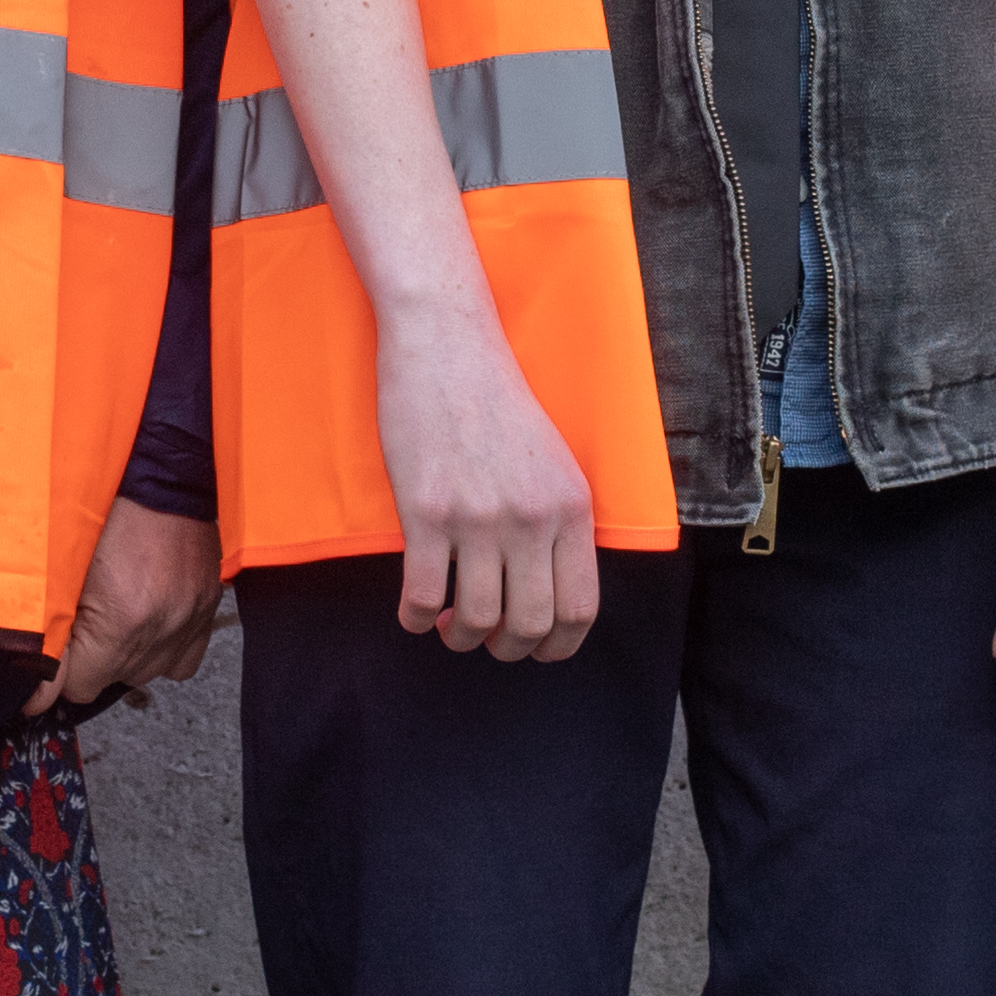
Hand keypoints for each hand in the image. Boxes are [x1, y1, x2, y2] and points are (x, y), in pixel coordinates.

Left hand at [41, 495, 225, 713]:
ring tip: (111, 616)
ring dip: (124, 654)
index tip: (46, 662)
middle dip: (89, 659)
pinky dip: (160, 650)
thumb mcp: (62, 568)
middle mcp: (162, 628)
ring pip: (146, 674)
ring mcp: (190, 620)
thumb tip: (34, 695)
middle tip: (79, 619)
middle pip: (112, 681)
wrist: (161, 470)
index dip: (55, 674)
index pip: (79, 687)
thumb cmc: (104, 507)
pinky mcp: (207, 609)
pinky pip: (182, 662)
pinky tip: (145, 624)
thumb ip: (49, 634)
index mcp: (121, 619)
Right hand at [381, 307, 603, 660]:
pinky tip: (415, 611)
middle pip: (530, 625)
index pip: (580, 608)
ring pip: (476, 620)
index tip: (535, 648)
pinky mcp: (425, 512)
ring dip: (461, 638)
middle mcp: (531, 518)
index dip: (558, 646)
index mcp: (571, 507)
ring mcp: (478, 517)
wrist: (447, 345)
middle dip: (507, 649)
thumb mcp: (554, 459)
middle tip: (487, 639)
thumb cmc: (495, 401)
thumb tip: (548, 588)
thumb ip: (558, 520)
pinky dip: (416, 619)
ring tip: (450, 625)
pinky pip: (422, 596)